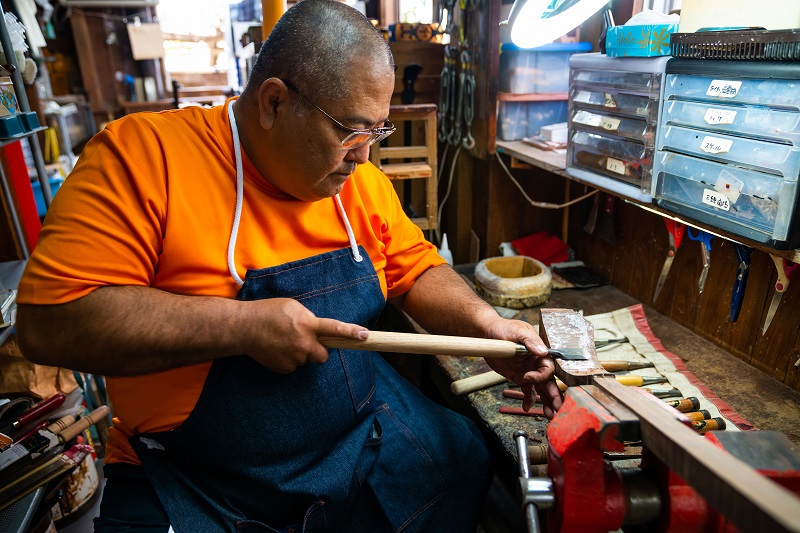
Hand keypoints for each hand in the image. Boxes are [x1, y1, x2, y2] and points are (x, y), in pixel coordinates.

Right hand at [238, 298, 367, 372]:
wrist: (244, 328)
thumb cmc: (268, 312)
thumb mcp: (293, 306)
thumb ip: (309, 318)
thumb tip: (317, 328)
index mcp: (307, 324)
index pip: (334, 329)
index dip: (351, 332)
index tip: (365, 336)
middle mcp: (304, 343)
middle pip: (323, 355)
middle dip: (318, 350)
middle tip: (304, 341)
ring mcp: (295, 358)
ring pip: (306, 360)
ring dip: (301, 353)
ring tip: (283, 342)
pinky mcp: (285, 369)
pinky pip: (294, 366)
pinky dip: (289, 360)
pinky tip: (277, 350)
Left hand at [482, 317, 563, 418]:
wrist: (487, 333)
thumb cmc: (503, 328)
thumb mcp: (517, 331)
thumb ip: (530, 340)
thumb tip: (542, 350)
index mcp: (539, 351)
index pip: (548, 366)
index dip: (541, 375)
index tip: (528, 377)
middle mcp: (536, 363)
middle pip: (549, 380)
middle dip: (554, 394)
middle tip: (557, 407)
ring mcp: (528, 371)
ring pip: (541, 388)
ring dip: (545, 401)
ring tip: (548, 414)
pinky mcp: (519, 377)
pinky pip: (527, 391)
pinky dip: (528, 399)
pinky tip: (526, 407)